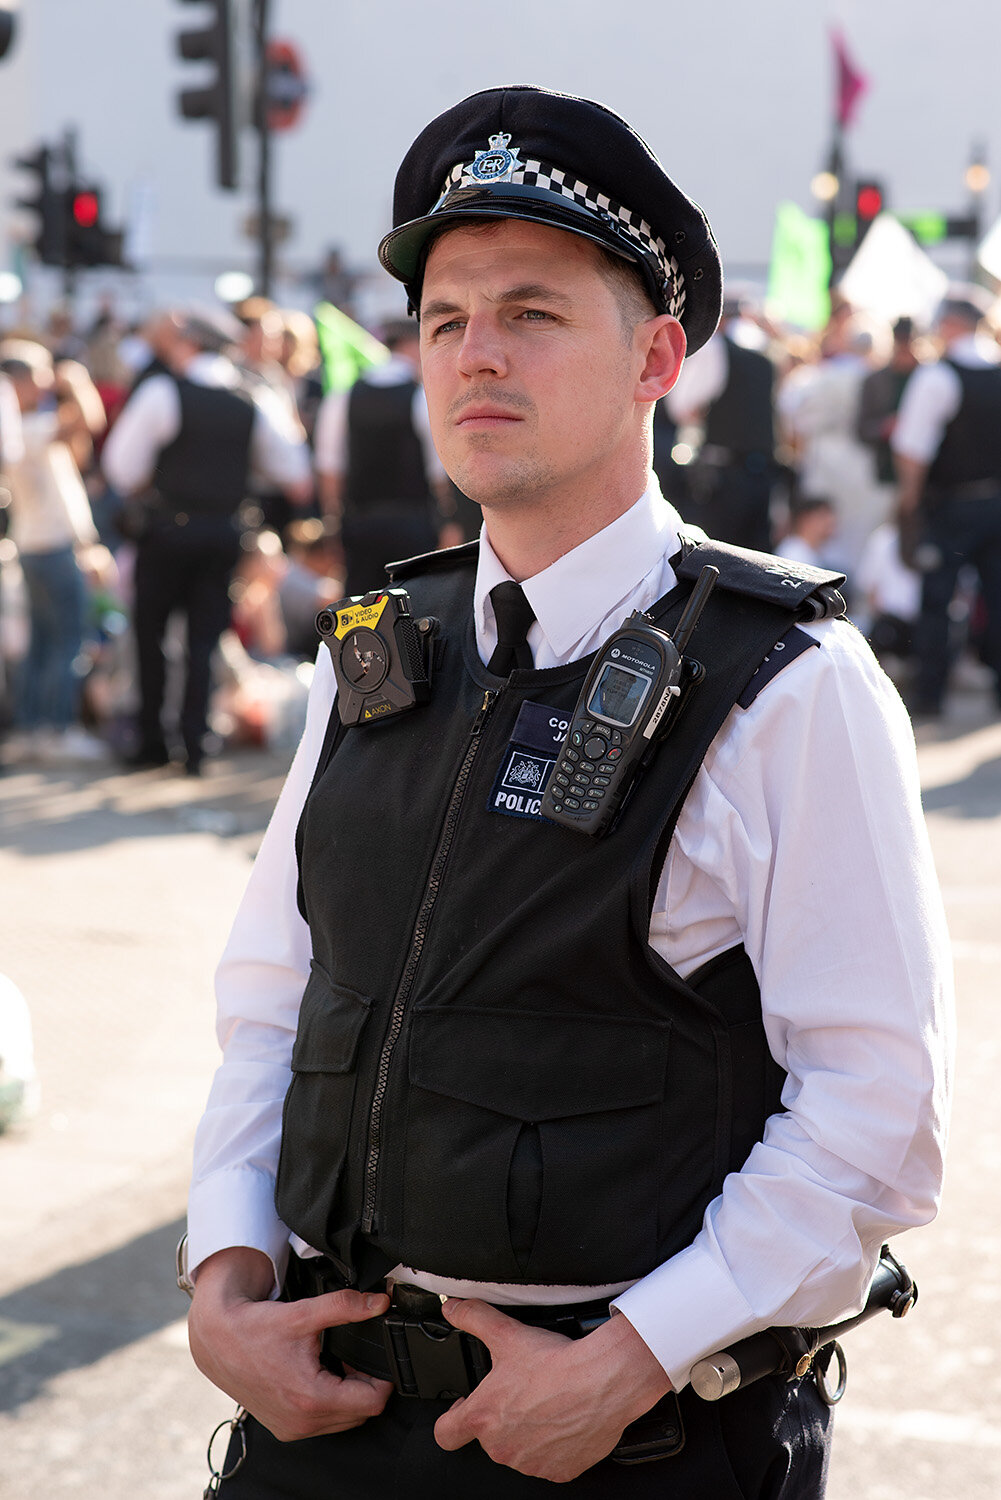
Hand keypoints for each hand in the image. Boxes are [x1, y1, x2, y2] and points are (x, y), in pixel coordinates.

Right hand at [188, 1247, 392, 1441]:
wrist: (217, 1339)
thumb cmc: (255, 1328)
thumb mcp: (304, 1314)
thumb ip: (346, 1306)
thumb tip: (379, 1302)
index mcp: (311, 1398)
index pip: (373, 1402)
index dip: (383, 1378)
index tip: (377, 1358)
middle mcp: (302, 1422)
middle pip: (361, 1413)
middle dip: (365, 1385)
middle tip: (354, 1358)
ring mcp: (292, 1429)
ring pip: (343, 1421)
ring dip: (348, 1396)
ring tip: (336, 1365)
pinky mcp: (284, 1428)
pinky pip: (322, 1424)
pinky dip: (329, 1403)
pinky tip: (319, 1376)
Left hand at [433, 1298, 671, 1482]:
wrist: (602, 1381)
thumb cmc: (556, 1364)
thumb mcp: (507, 1333)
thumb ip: (474, 1318)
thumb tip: (454, 1308)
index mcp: (483, 1418)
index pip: (444, 1433)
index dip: (452, 1418)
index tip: (465, 1406)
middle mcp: (502, 1447)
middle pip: (488, 1439)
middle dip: (499, 1418)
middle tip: (519, 1393)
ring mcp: (530, 1463)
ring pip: (518, 1451)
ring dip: (525, 1433)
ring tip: (543, 1404)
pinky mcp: (558, 1471)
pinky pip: (548, 1462)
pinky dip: (553, 1446)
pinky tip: (562, 1421)